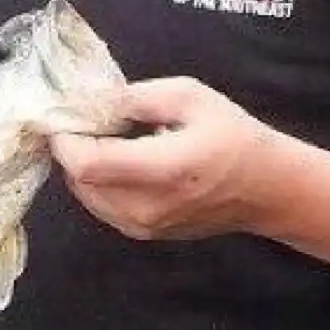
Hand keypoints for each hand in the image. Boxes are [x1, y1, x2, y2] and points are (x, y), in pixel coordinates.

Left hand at [51, 77, 281, 241]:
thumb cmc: (232, 135)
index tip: (64, 113)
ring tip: (104, 137)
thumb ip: (136, 97)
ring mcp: (144, 227)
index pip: (88, 165)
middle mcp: (147, 207)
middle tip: (86, 119)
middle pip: (80, 182)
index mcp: (162, 170)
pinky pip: (102, 206)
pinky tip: (119, 159)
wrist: (265, 187)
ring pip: (86, 196)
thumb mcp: (189, 95)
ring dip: (83, 165)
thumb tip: (92, 100)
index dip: (65, 139)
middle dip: (72, 148)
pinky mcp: (144, 234)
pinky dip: (98, 181)